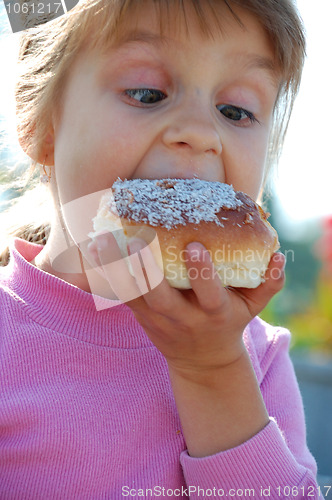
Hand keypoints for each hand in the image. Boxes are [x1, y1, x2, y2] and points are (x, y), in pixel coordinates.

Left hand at [89, 233, 285, 375]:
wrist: (202, 360)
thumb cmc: (229, 323)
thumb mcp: (253, 309)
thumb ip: (268, 284)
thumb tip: (279, 256)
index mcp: (213, 314)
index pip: (209, 295)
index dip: (203, 274)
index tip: (196, 247)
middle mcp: (183, 318)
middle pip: (162, 297)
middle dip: (148, 271)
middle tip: (135, 241)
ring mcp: (157, 319)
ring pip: (133, 297)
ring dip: (115, 271)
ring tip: (99, 242)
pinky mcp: (140, 317)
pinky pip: (120, 298)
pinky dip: (104, 278)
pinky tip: (91, 254)